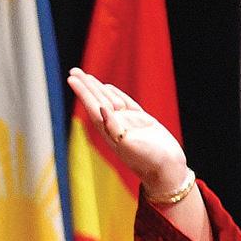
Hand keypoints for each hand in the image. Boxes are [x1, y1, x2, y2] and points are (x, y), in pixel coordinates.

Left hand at [68, 68, 188, 194]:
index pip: (92, 106)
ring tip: (87, 77)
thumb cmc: (148, 160)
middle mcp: (116, 124)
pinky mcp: (143, 121)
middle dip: (86, 86)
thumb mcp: (128, 145)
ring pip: (111, 99)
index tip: (72, 78)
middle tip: (74, 71)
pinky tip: (108, 88)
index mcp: (109, 130)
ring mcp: (129, 122)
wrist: (167, 169)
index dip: (82, 92)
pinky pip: (127, 103)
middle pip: (98, 100)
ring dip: (98, 88)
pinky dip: (117, 94)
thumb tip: (101, 108)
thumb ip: (113, 127)